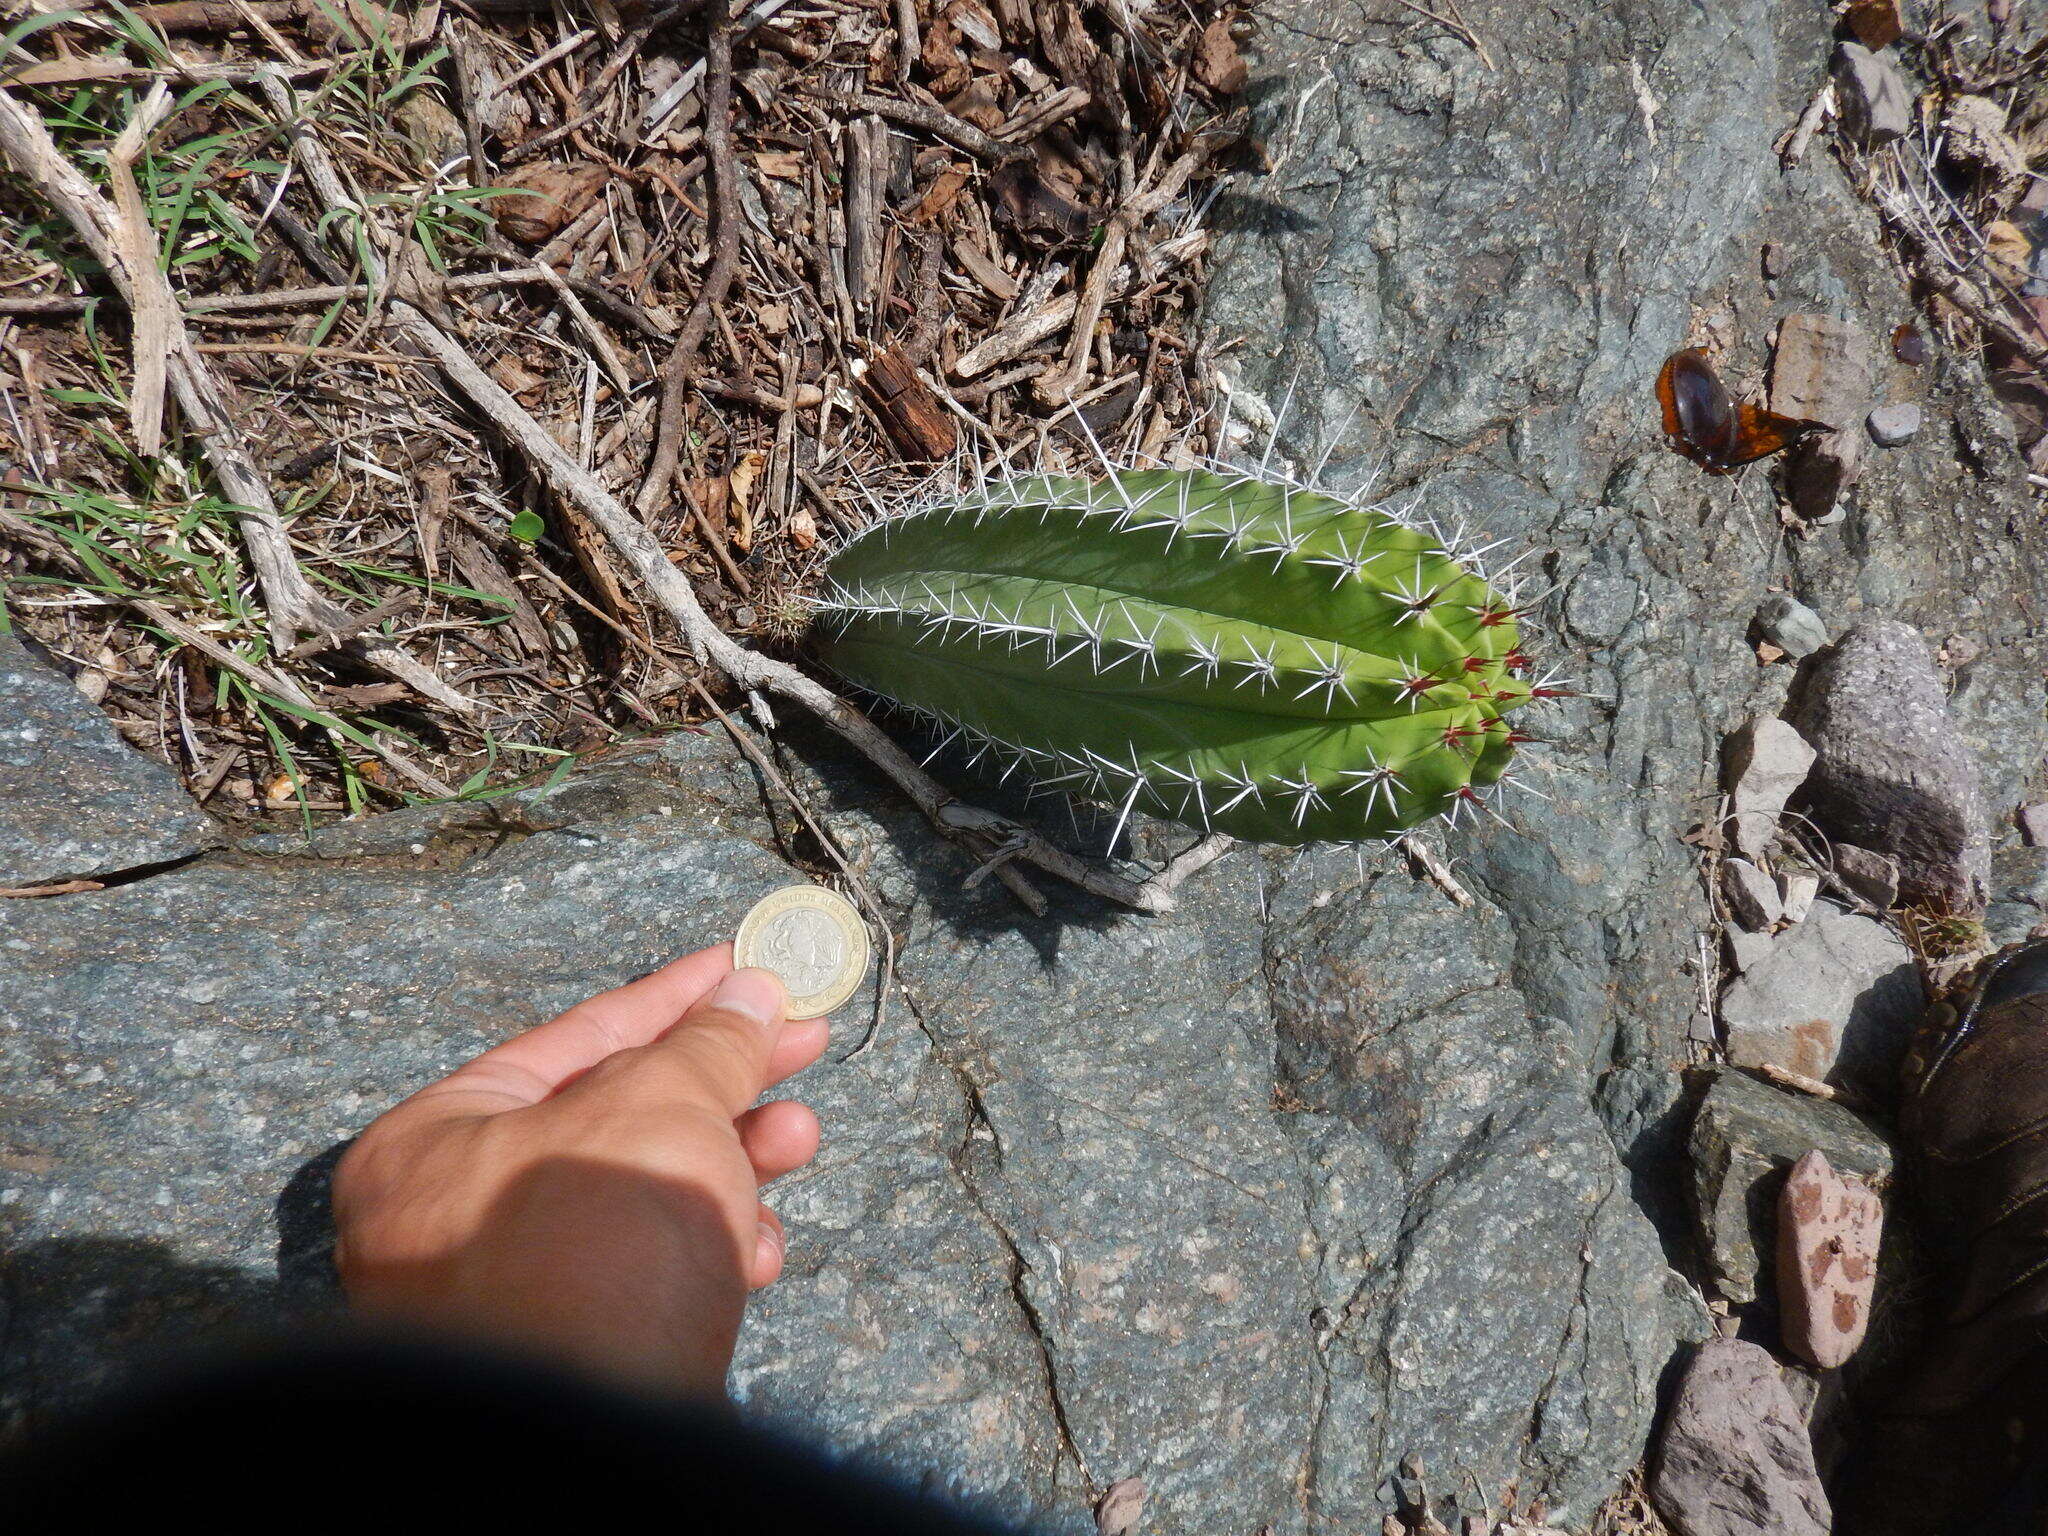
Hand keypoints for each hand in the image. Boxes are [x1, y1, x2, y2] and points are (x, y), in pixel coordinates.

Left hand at [330, 945, 826, 1396]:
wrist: (584, 1443)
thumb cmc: (596, 1244)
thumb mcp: (662, 1107)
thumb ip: (706, 1045)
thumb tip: (749, 992)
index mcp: (436, 1141)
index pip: (573, 1039)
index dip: (672, 998)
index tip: (745, 968)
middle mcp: (452, 1216)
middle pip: (615, 1117)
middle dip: (722, 1088)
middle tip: (803, 1048)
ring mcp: (511, 1293)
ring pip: (642, 1198)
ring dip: (733, 1165)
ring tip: (799, 1143)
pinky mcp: (571, 1351)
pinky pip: (647, 1274)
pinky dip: (709, 1250)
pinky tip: (759, 1253)